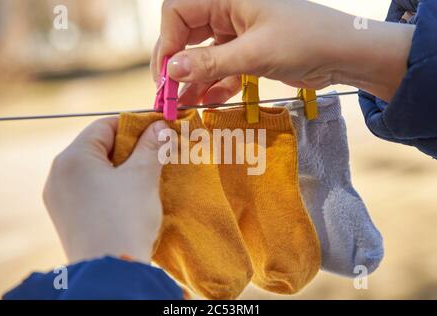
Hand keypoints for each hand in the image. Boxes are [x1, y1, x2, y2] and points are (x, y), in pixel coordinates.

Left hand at [43, 117, 167, 263]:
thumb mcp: (143, 177)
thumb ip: (152, 146)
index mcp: (72, 158)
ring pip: (93, 170)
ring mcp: (58, 197)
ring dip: (120, 168)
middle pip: (97, 147)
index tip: (157, 130)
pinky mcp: (65, 216)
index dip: (134, 125)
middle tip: (154, 154)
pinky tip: (128, 197)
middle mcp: (57, 174)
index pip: (105, 126)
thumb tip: (161, 125)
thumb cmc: (126, 218)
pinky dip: (108, 186)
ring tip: (145, 176)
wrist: (111, 272)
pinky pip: (88, 190)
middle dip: (128, 148)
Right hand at [152, 0, 414, 102]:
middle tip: (168, 94)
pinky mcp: (247, 51)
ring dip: (193, 80)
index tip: (166, 75)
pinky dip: (214, 84)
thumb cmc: (305, 41)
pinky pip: (221, 67)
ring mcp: (237, 32)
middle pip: (186, 34)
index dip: (168, 43)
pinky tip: (206, 102)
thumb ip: (211, 62)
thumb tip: (171, 71)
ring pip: (202, 54)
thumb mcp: (255, 53)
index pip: (178, 12)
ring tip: (183, 107)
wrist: (345, 53)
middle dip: (176, 65)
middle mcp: (228, 10)